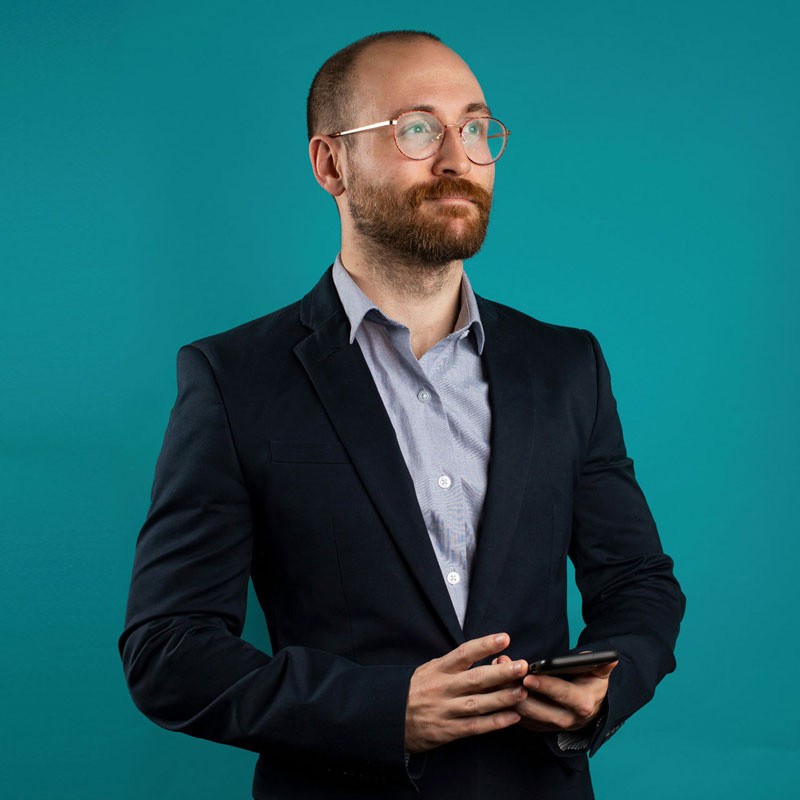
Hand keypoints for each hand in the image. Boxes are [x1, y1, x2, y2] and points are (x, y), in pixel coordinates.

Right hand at [405, 633, 528, 752]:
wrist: (389, 719)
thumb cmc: (414, 690)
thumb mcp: (428, 670)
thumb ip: (453, 666)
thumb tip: (483, 657)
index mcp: (438, 669)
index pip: (464, 653)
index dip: (484, 645)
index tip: (504, 638)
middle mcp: (442, 688)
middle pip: (476, 679)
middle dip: (501, 673)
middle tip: (523, 666)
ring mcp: (445, 710)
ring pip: (478, 704)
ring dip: (503, 698)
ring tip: (523, 691)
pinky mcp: (447, 731)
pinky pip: (475, 727)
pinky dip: (495, 722)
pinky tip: (512, 717)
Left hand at [494, 655, 616, 732]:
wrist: (587, 706)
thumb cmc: (590, 682)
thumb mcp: (599, 673)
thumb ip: (602, 665)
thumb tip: (610, 658)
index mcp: (583, 704)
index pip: (561, 695)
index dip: (545, 686)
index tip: (528, 677)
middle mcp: (566, 719)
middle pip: (536, 707)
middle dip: (516, 688)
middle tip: (502, 667)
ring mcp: (549, 725)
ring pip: (523, 712)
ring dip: (507, 692)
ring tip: (496, 669)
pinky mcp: (536, 726)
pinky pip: (517, 716)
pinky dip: (504, 700)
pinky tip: (494, 681)